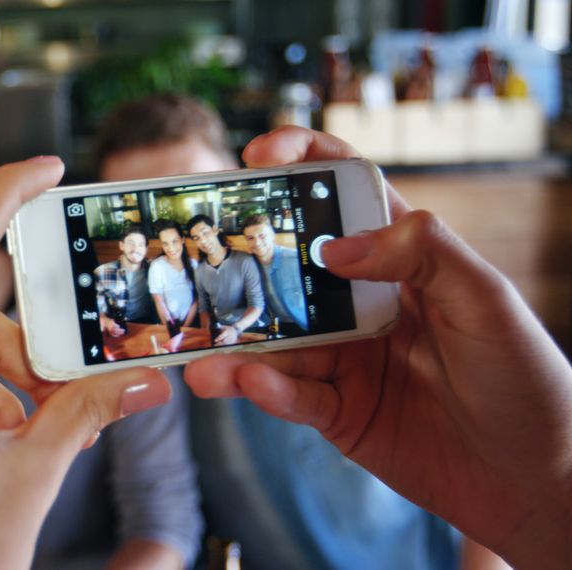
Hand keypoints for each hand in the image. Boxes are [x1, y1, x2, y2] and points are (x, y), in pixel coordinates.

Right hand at [184, 126, 571, 568]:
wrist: (538, 480)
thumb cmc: (527, 377)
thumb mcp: (486, 299)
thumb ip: (421, 252)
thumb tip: (333, 247)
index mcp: (402, 257)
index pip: (344, 193)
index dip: (302, 164)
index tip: (259, 155)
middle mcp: (362, 300)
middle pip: (287, 266)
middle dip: (240, 259)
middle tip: (194, 260)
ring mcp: (343, 356)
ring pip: (276, 339)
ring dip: (236, 345)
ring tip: (202, 359)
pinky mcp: (334, 410)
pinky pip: (291, 395)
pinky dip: (266, 390)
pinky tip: (246, 383)